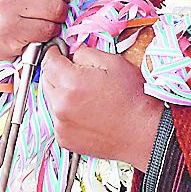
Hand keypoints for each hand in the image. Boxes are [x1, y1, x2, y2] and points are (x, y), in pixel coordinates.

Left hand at [40, 46, 162, 171]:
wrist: (145, 133)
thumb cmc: (133, 98)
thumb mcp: (113, 62)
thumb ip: (85, 52)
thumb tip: (72, 53)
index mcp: (71, 83)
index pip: (48, 61)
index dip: (55, 53)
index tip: (60, 51)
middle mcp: (61, 106)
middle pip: (46, 80)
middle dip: (57, 72)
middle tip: (76, 72)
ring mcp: (61, 125)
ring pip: (51, 100)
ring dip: (61, 93)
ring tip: (85, 95)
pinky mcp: (64, 139)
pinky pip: (58, 118)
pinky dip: (66, 112)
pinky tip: (86, 111)